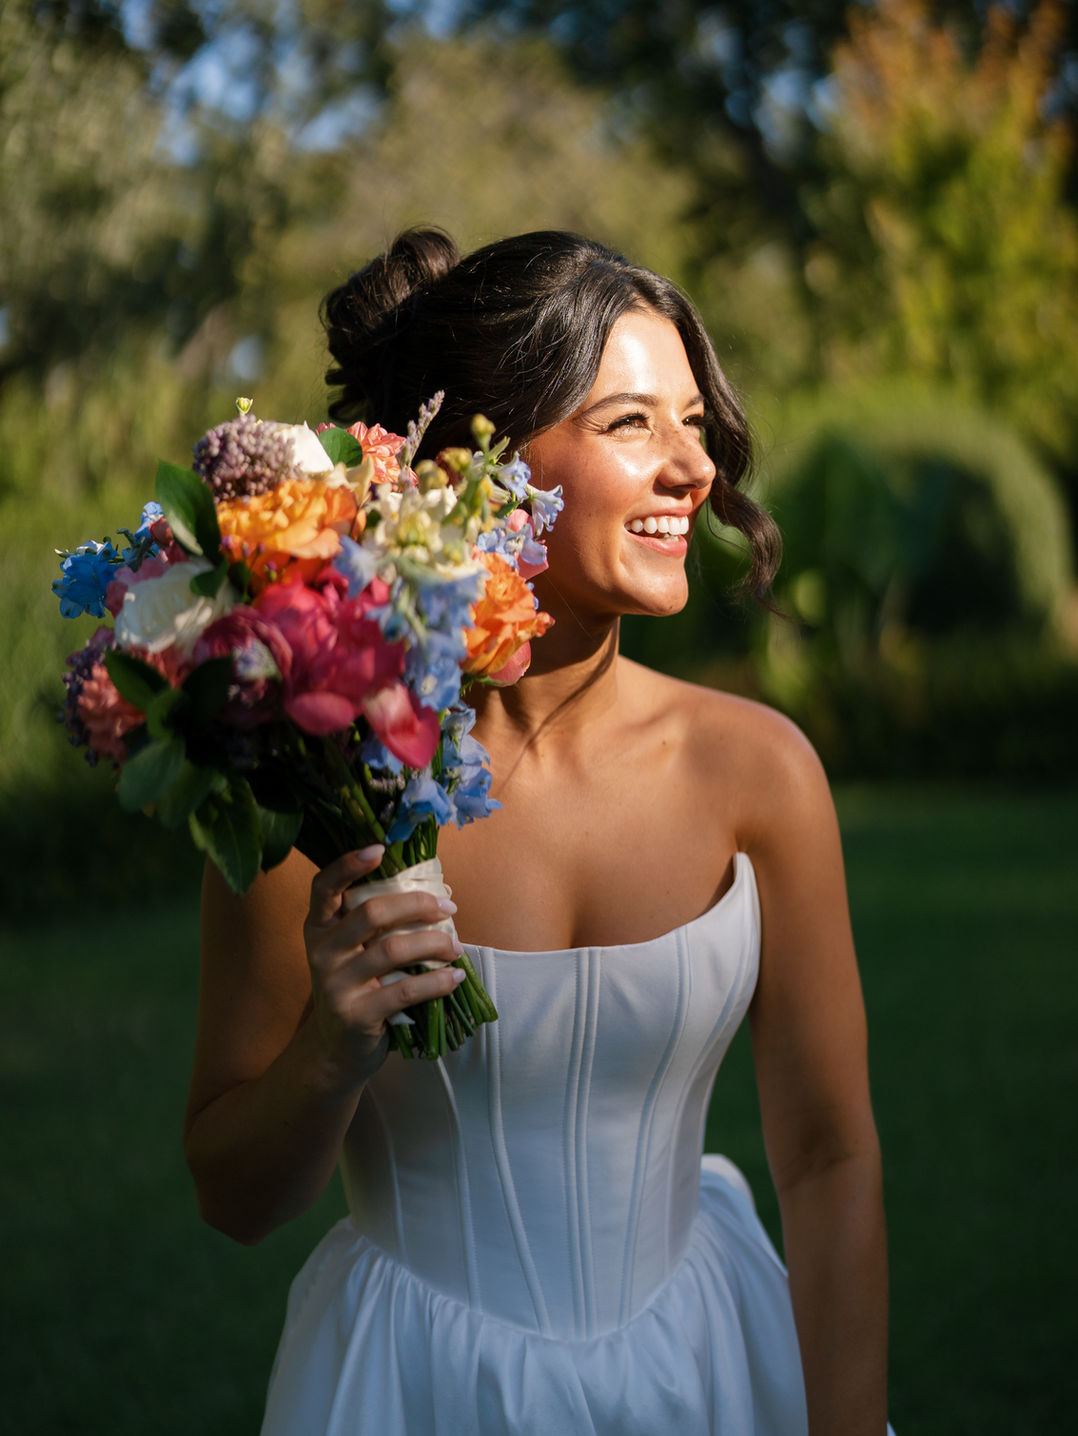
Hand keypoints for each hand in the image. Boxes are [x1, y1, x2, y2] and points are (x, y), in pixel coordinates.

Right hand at [303, 845, 465, 1084]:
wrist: (336, 1049)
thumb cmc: (356, 987)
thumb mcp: (353, 952)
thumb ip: (377, 923)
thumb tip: (437, 890)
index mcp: (318, 928)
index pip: (324, 886)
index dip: (348, 864)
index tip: (379, 848)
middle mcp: (322, 952)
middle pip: (371, 913)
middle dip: (417, 904)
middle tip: (448, 906)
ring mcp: (336, 984)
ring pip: (393, 949)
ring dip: (434, 943)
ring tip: (456, 947)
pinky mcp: (356, 1014)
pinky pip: (405, 990)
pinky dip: (437, 982)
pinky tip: (455, 977)